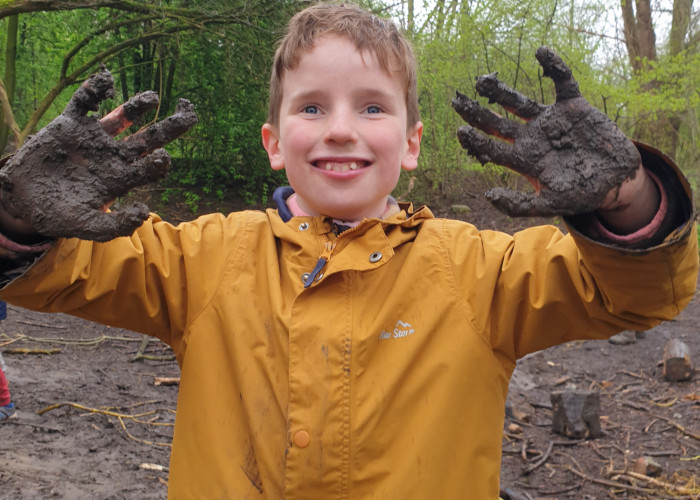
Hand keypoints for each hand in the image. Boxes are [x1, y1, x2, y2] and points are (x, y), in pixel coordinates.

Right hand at [0, 66, 197, 241]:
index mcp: (121, 178)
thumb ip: (115, 225)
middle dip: (171, 127)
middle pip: (149, 138)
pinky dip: (95, 89)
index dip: (161, 162)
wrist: (22, 199)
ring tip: (154, 98)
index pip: (151, 166)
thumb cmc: (58, 215)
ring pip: (123, 116)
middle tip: (190, 113)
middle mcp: (113, 155)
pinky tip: (107, 82)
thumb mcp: (87, 226)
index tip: (163, 158)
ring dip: (139, 105)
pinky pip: (85, 101)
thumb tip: (144, 212)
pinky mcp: (69, 124)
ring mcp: (93, 138)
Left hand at [452, 47, 640, 216]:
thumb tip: (488, 196)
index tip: (460, 131)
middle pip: (497, 122)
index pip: (492, 148)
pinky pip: (562, 82)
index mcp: (523, 159)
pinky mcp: (573, 106)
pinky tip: (541, 52)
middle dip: (477, 113)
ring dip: (500, 92)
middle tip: (457, 101)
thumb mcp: (549, 204)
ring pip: (519, 102)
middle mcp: (531, 137)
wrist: (615, 180)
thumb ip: (519, 204)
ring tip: (481, 81)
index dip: (476, 140)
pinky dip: (554, 67)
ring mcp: (549, 120)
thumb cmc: (580, 194)